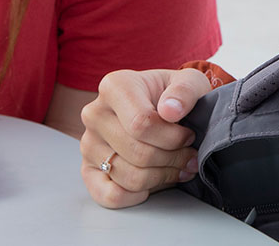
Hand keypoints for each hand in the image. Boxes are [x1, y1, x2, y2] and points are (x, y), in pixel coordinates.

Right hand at [79, 68, 213, 207]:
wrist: (162, 108)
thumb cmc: (173, 96)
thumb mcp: (190, 83)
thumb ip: (185, 91)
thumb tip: (170, 111)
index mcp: (115, 87)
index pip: (141, 124)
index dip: (173, 138)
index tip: (189, 135)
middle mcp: (95, 114)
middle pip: (138, 153)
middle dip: (173, 159)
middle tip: (189, 156)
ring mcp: (89, 144)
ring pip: (129, 177)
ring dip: (161, 177)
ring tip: (177, 167)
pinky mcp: (88, 170)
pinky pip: (111, 195)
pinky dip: (137, 195)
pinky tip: (153, 181)